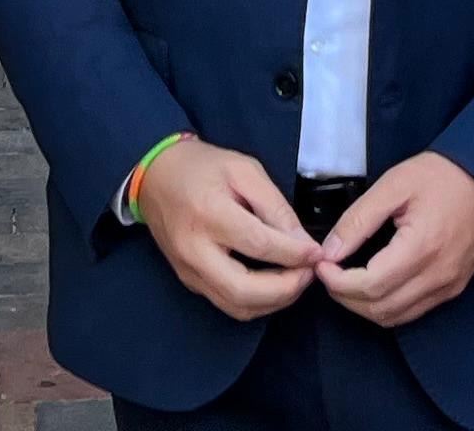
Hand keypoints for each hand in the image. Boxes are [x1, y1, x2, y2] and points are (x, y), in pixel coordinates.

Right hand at [137, 139, 316, 320]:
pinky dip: (256, 302)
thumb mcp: (244, 170)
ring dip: (273, 302)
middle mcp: (194, 250)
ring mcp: (189, 271)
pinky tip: (274, 285)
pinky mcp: (189, 282)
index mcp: (208, 214)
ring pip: (236, 306)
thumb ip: (274, 206)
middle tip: (309, 274)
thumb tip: (302, 242)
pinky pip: (226, 303)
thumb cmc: (202, 167)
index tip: (317, 253)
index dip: (294, 254)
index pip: (258, 245)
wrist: (155, 177)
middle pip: (244, 290)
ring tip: (296, 280)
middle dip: (285, 289)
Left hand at [317, 153, 473, 327]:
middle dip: (345, 296)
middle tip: (329, 272)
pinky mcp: (453, 289)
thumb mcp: (394, 185)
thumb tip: (330, 250)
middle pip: (379, 308)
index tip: (322, 264)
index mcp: (422, 248)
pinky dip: (386, 307)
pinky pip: (412, 312)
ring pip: (394, 317)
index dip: (338, 282)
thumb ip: (359, 219)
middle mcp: (437, 276)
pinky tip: (373, 286)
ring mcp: (448, 286)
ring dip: (363, 306)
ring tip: (346, 280)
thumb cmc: (441, 176)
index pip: (370, 285)